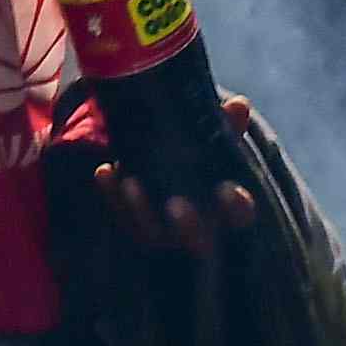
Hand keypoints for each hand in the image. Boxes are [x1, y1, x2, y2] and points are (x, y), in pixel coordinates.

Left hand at [94, 95, 265, 248]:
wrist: (172, 163)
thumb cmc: (205, 154)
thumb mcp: (218, 139)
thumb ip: (229, 125)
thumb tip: (239, 104)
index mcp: (227, 211)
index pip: (240, 216)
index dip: (236, 207)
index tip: (227, 188)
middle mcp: (198, 230)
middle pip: (197, 240)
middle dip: (188, 225)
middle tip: (176, 204)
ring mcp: (165, 232)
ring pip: (152, 232)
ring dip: (141, 209)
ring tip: (130, 182)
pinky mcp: (135, 225)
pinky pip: (122, 216)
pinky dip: (113, 195)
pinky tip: (105, 172)